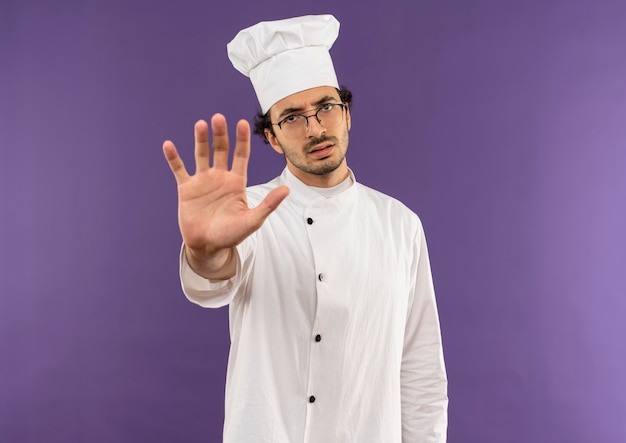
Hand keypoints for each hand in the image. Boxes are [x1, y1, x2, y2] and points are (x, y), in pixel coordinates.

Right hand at [163, 114, 288, 277]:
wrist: (208, 246)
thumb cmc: (231, 234)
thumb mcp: (252, 220)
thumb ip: (268, 204)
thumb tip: (287, 190)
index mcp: (236, 182)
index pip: (241, 156)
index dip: (242, 140)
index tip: (242, 123)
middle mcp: (220, 177)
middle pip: (220, 150)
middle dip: (220, 134)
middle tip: (218, 118)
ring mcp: (202, 181)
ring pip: (201, 155)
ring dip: (200, 140)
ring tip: (200, 125)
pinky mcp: (186, 188)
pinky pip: (179, 169)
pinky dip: (174, 158)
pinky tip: (168, 145)